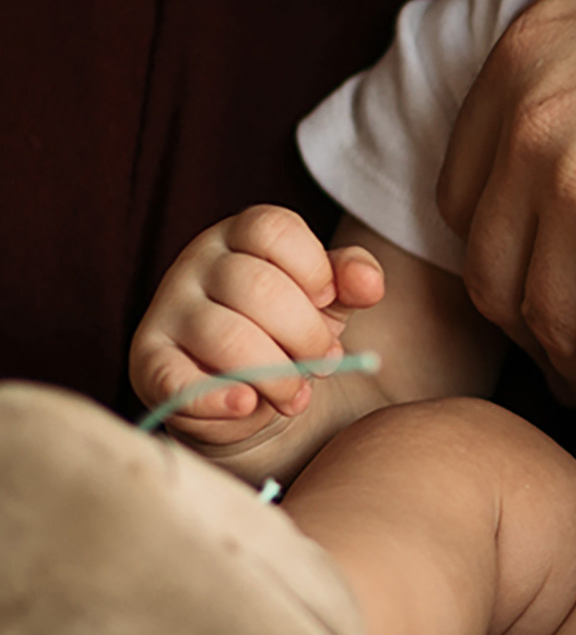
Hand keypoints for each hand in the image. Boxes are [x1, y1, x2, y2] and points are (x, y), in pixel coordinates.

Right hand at [129, 207, 384, 450]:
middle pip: (256, 286)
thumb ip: (352, 279)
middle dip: (304, 335)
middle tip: (323, 364)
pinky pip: (176, 379)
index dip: (313, 268)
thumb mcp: (326, 300)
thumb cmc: (288, 332)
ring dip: (275, 375)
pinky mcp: (148, 362)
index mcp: (239, 236)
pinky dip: (215, 399)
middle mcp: (196, 264)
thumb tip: (369, 283)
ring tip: (296, 397)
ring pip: (226, 336)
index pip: (273, 229)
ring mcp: (167, 311)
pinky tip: (247, 406)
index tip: (328, 301)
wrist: (246, 396)